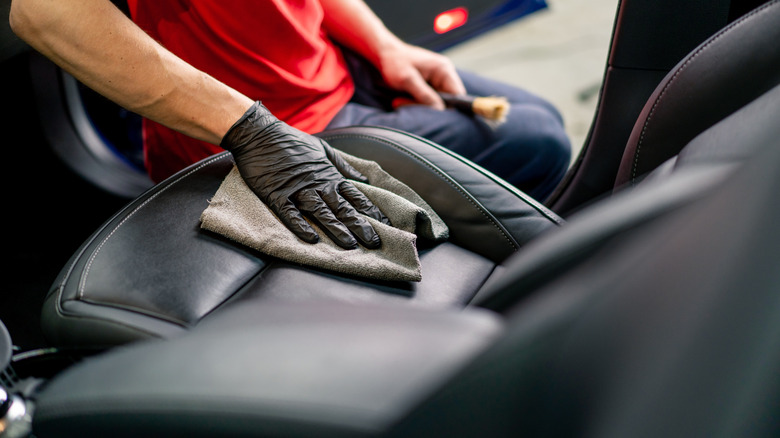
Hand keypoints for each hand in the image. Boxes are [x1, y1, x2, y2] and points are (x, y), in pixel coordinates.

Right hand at [221, 102, 389, 248]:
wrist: (260, 133)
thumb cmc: (291, 141)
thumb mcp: (323, 149)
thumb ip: (343, 166)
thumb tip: (363, 178)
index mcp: (329, 175)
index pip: (355, 196)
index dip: (371, 211)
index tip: (385, 225)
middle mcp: (317, 185)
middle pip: (343, 208)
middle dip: (360, 226)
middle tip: (375, 242)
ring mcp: (297, 190)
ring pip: (321, 213)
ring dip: (336, 229)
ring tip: (350, 245)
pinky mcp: (276, 195)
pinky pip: (290, 213)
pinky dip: (300, 226)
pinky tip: (311, 239)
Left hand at [377, 43, 465, 108]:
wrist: (384, 55)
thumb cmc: (395, 62)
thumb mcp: (408, 79)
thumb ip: (424, 94)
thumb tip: (439, 110)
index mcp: (444, 70)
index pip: (458, 95)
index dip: (450, 108)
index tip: (434, 117)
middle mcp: (443, 76)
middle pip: (446, 102)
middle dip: (428, 107)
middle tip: (407, 104)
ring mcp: (436, 82)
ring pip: (434, 103)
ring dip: (418, 106)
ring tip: (400, 100)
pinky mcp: (427, 88)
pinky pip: (426, 101)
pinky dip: (415, 103)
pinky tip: (402, 99)